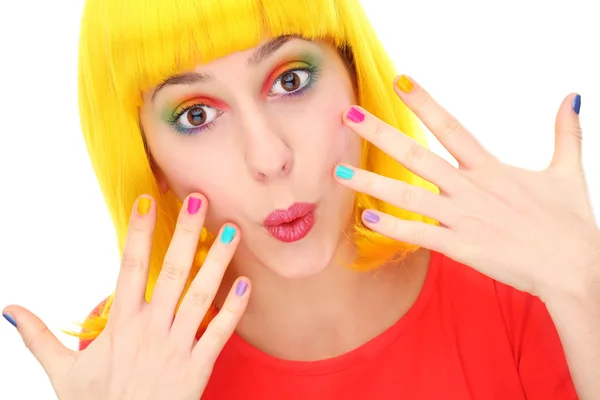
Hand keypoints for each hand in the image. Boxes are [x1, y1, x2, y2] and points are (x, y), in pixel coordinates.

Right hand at [2, 194, 248, 399]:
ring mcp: (177, 347)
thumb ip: (38, 338)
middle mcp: (151, 329)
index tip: (146, 200)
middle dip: (184, 234)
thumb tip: (10, 310)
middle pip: (170, 272)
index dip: (138, 233)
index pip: (128, 267)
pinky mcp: (198, 367)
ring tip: (231, 231)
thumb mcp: (61, 373)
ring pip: (200, 295)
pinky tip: (246, 283)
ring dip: (218, 262)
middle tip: (199, 199)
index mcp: (121, 325)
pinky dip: (234, 309)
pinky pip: (220, 334)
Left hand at [335, 75, 599, 300]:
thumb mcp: (568, 171)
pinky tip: (365, 218)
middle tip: (349, 115)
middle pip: (417, 154)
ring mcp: (462, 218)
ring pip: (408, 195)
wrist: (575, 267)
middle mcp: (470, 188)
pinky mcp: (461, 246)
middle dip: (381, 133)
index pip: (451, 127)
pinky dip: (392, 227)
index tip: (399, 82)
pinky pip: (419, 234)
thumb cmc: (570, 222)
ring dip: (371, 183)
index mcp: (491, 168)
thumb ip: (565, 133)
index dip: (424, 103)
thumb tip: (572, 97)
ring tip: (339, 172)